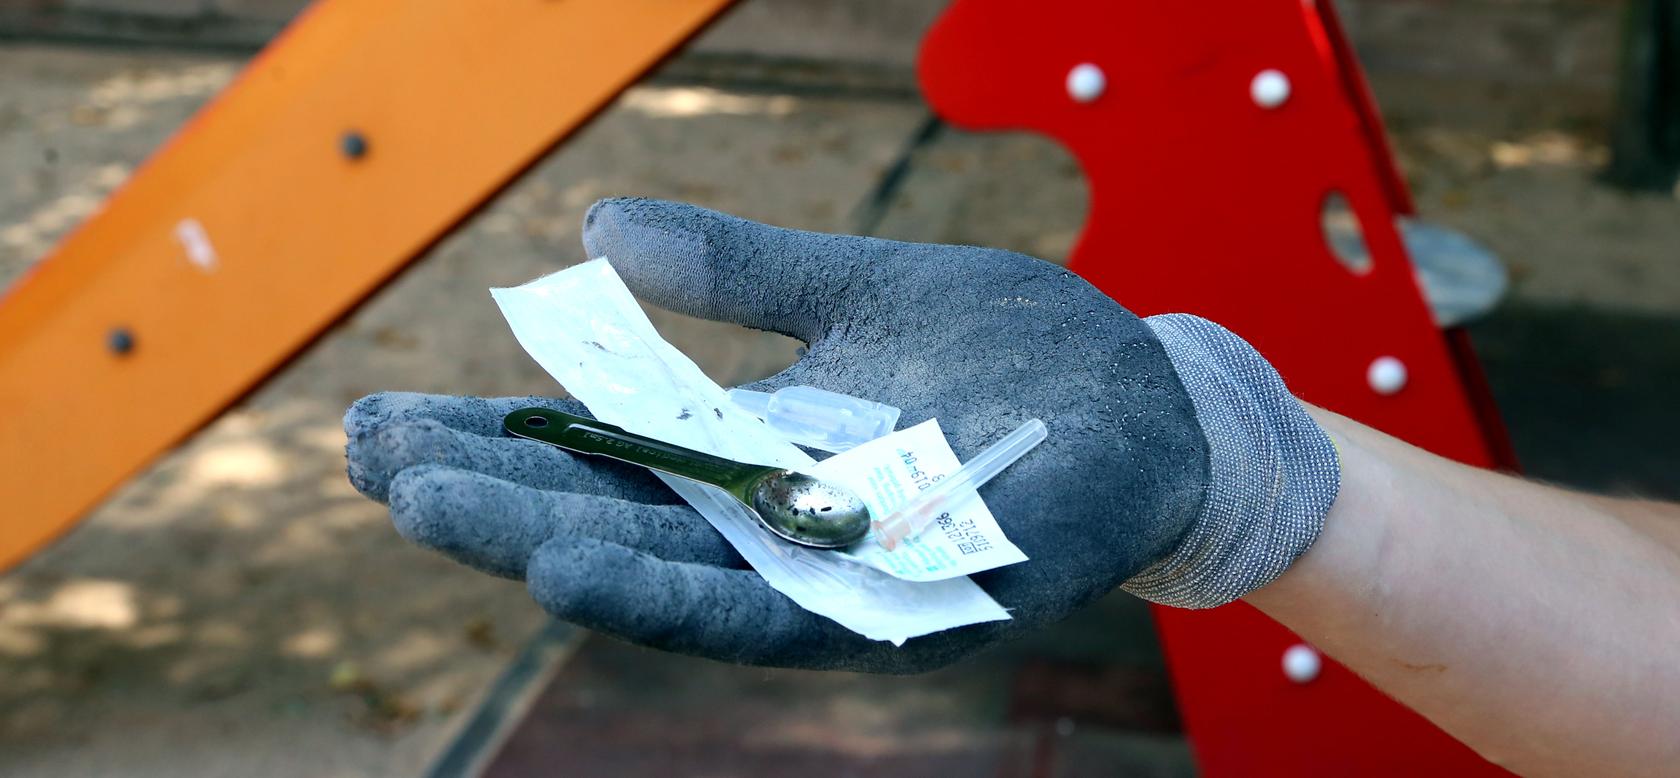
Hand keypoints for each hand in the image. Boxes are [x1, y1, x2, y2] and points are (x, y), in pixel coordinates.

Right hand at [345, 197, 1333, 671]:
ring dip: (548, 545)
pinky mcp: (913, 607)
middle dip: (491, 495)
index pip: (605, 454)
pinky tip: (577, 564)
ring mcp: (843, 573)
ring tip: (435, 511)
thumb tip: (597, 232)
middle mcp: (783, 526)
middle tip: (367, 460)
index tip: (381, 421)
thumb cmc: (1013, 351)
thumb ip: (744, 274)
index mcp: (763, 452)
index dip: (497, 442)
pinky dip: (670, 593)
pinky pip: (779, 612)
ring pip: (672, 573)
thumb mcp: (862, 291)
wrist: (1153, 404)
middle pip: (616, 517)